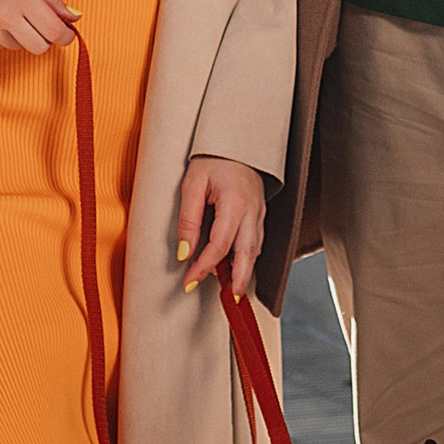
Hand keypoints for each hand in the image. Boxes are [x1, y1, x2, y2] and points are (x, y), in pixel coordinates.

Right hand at [0, 0, 79, 52]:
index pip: (53, 31)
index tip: (67, 33)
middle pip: (38, 47)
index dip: (65, 35)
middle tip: (43, 23)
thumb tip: (73, 16)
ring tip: (13, 11)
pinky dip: (4, 36)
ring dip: (23, 35)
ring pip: (18, 47)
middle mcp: (3, 16)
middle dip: (46, 37)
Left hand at [175, 153, 267, 300]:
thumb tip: (184, 253)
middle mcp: (252, 211)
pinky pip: (256, 242)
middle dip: (239, 280)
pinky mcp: (259, 215)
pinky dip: (247, 259)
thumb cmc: (213, 159)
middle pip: (248, 254)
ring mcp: (259, 214)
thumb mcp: (192, 184)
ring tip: (231, 292)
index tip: (188, 281)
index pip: (220, 244)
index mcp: (235, 202)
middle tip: (230, 302)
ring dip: (244, 272)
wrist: (238, 141)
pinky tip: (236, 269)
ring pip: (255, 250)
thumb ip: (188, 218)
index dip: (203, 267)